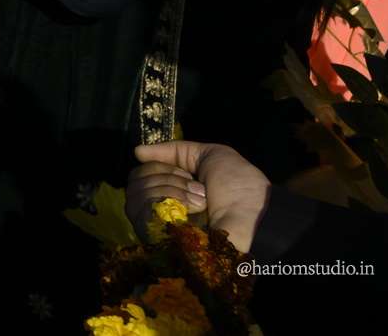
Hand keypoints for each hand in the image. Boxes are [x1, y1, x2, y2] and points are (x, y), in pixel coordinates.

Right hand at [129, 141, 269, 252]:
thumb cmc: (238, 185)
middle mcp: (160, 206)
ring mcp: (156, 224)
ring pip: (135, 194)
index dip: (159, 165)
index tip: (185, 170)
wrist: (253, 217)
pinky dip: (164, 199)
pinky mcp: (156, 238)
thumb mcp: (210, 155)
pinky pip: (139, 211)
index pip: (142, 173)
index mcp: (172, 190)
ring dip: (169, 188)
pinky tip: (188, 208)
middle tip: (195, 185)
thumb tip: (136, 151)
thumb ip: (174, 150)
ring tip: (199, 200)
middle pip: (135, 181)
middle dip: (165, 175)